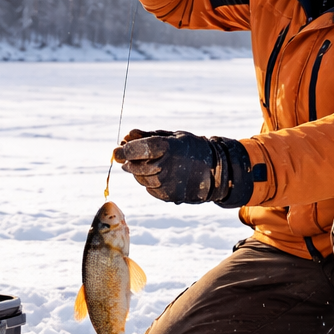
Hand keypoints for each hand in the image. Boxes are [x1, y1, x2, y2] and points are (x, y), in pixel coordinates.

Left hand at [113, 128, 254, 205]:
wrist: (215, 171)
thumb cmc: (190, 148)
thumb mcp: (171, 136)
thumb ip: (147, 136)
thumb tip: (125, 136)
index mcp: (169, 148)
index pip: (140, 149)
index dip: (126, 150)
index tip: (117, 150)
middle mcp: (167, 167)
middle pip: (136, 166)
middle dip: (128, 161)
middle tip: (124, 156)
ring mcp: (168, 184)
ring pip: (141, 178)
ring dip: (138, 171)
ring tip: (147, 164)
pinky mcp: (169, 196)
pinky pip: (149, 188)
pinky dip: (148, 181)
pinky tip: (158, 174)